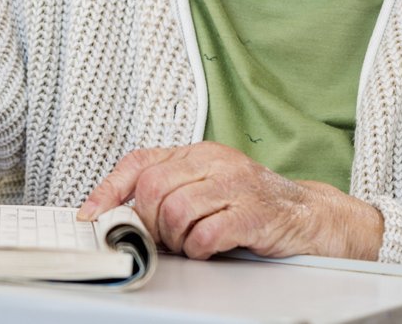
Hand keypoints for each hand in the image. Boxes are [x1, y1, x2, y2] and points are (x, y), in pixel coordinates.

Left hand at [77, 142, 383, 259]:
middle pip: (152, 190)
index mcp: (197, 152)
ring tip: (190, 244)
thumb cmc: (253, 204)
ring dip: (175, 239)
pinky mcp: (254, 213)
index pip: (139, 162)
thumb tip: (119, 214)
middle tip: (165, 238)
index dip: (109, 189)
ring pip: (174, 211)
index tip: (91, 215)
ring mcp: (235, 184)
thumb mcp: (207, 186)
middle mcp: (215, 161)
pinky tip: (210, 248)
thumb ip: (170, 190)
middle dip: (149, 223)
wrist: (310, 216)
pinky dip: (200, 249)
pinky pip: (206, 234)